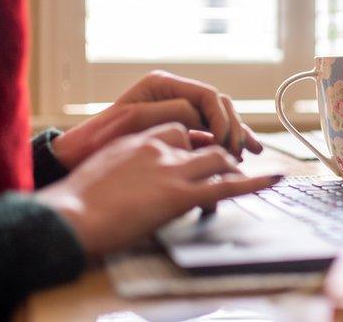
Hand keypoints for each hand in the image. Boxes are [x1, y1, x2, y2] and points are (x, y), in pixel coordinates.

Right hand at [36, 123, 280, 257]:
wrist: (69, 216)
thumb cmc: (77, 201)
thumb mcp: (106, 169)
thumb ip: (129, 163)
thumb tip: (138, 177)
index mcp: (140, 136)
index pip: (181, 126)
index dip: (198, 139)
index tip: (205, 148)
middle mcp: (159, 145)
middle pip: (205, 138)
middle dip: (224, 147)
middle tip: (234, 160)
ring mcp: (171, 168)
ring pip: (219, 157)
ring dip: (235, 164)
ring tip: (245, 173)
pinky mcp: (179, 194)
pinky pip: (226, 186)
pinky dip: (255, 182)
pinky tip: (274, 179)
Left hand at [52, 71, 262, 167]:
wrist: (79, 158)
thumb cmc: (100, 139)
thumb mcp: (135, 120)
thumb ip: (172, 113)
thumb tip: (201, 119)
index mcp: (162, 84)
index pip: (206, 95)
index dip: (221, 118)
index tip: (224, 142)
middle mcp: (173, 94)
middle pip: (218, 105)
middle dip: (233, 127)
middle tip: (240, 152)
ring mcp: (176, 111)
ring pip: (218, 119)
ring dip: (236, 135)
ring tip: (249, 152)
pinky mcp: (178, 131)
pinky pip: (210, 133)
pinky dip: (225, 143)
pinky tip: (240, 154)